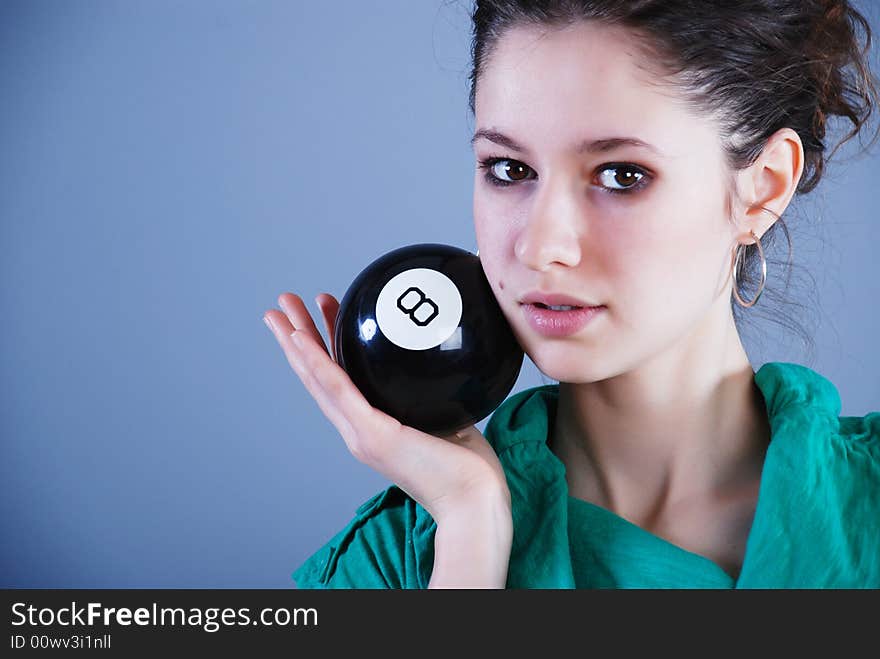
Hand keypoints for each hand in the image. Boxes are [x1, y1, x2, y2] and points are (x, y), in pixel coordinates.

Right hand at [263, 292, 510, 523]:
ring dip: (295, 342)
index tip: (323, 311)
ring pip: (318, 379)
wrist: (474, 503)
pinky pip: (337, 390)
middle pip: (318, 377)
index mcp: (373, 428)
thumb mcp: (449, 417)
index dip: (326, 346)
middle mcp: (358, 431)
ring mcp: (360, 435)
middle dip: (297, 339)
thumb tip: (448, 356)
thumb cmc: (468, 469)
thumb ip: (438, 392)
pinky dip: (315, 363)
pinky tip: (300, 339)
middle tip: (280, 306)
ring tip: (277, 311)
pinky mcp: (371, 436)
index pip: (340, 381)